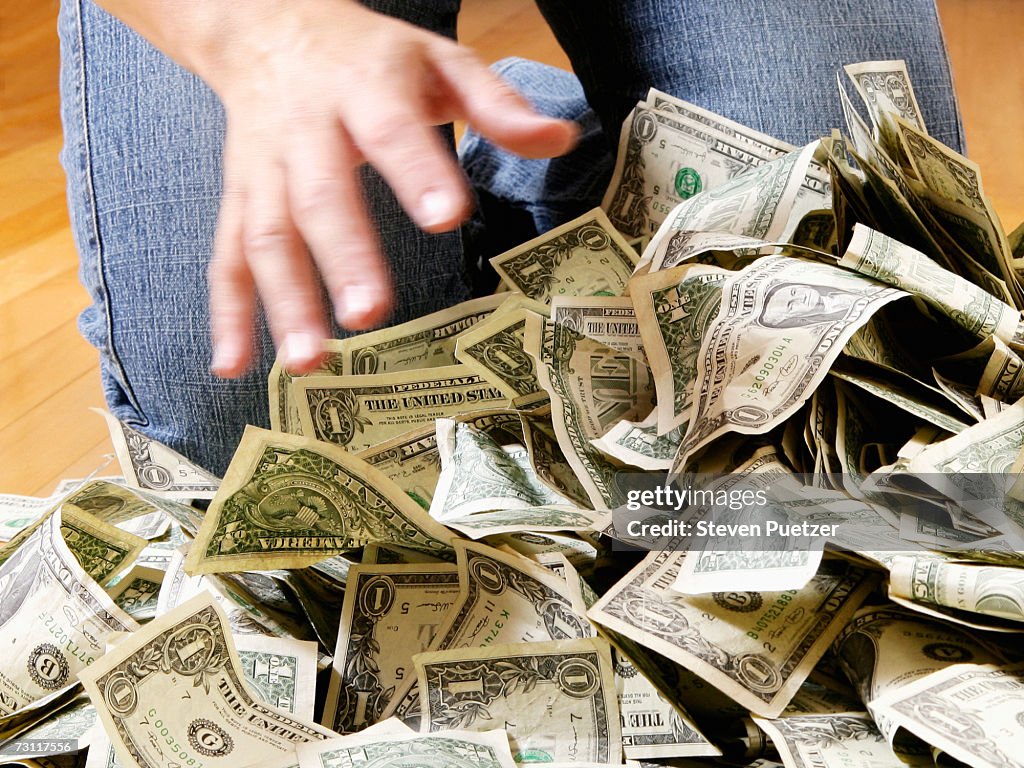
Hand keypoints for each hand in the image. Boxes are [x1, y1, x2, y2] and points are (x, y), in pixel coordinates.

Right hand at [96, 0, 576, 375]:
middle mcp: (305, 131)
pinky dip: (228, 313)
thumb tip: (560, 139)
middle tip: (368, 315)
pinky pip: (227, 257)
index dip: (416, 171)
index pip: (391, 129)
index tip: (447, 215)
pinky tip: (234, 366)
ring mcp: (264, 169)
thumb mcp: (437, 59)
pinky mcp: (238, 198)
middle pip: (320, 195)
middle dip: (343, 256)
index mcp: (365, 88)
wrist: (266, 27)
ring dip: (284, 302)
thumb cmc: (369, 56)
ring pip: (267, 236)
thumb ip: (495, 101)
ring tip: (308, 363)